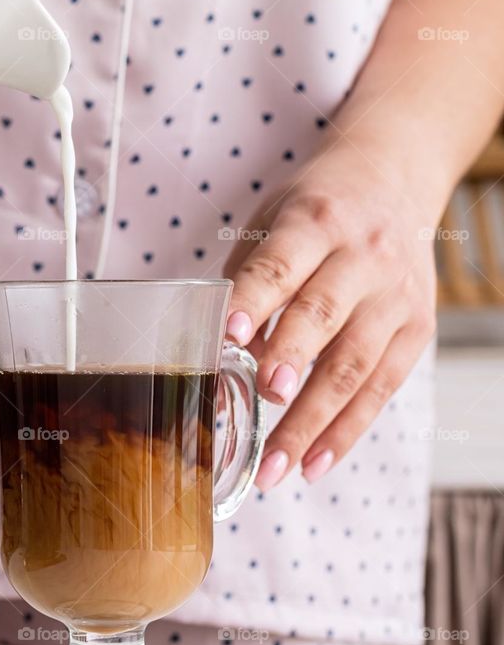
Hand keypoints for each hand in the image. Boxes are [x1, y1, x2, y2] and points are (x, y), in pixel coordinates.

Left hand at [223, 148, 437, 490]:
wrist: (397, 178)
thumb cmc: (319, 208)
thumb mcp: (273, 219)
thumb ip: (247, 280)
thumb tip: (227, 354)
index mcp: (315, 222)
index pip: (280, 265)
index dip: (254, 301)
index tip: (229, 335)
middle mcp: (362, 257)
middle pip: (323, 316)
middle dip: (291, 362)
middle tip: (264, 398)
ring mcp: (395, 295)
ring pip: (354, 365)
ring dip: (312, 422)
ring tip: (275, 466)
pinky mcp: (418, 328)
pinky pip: (381, 389)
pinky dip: (346, 431)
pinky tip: (313, 464)